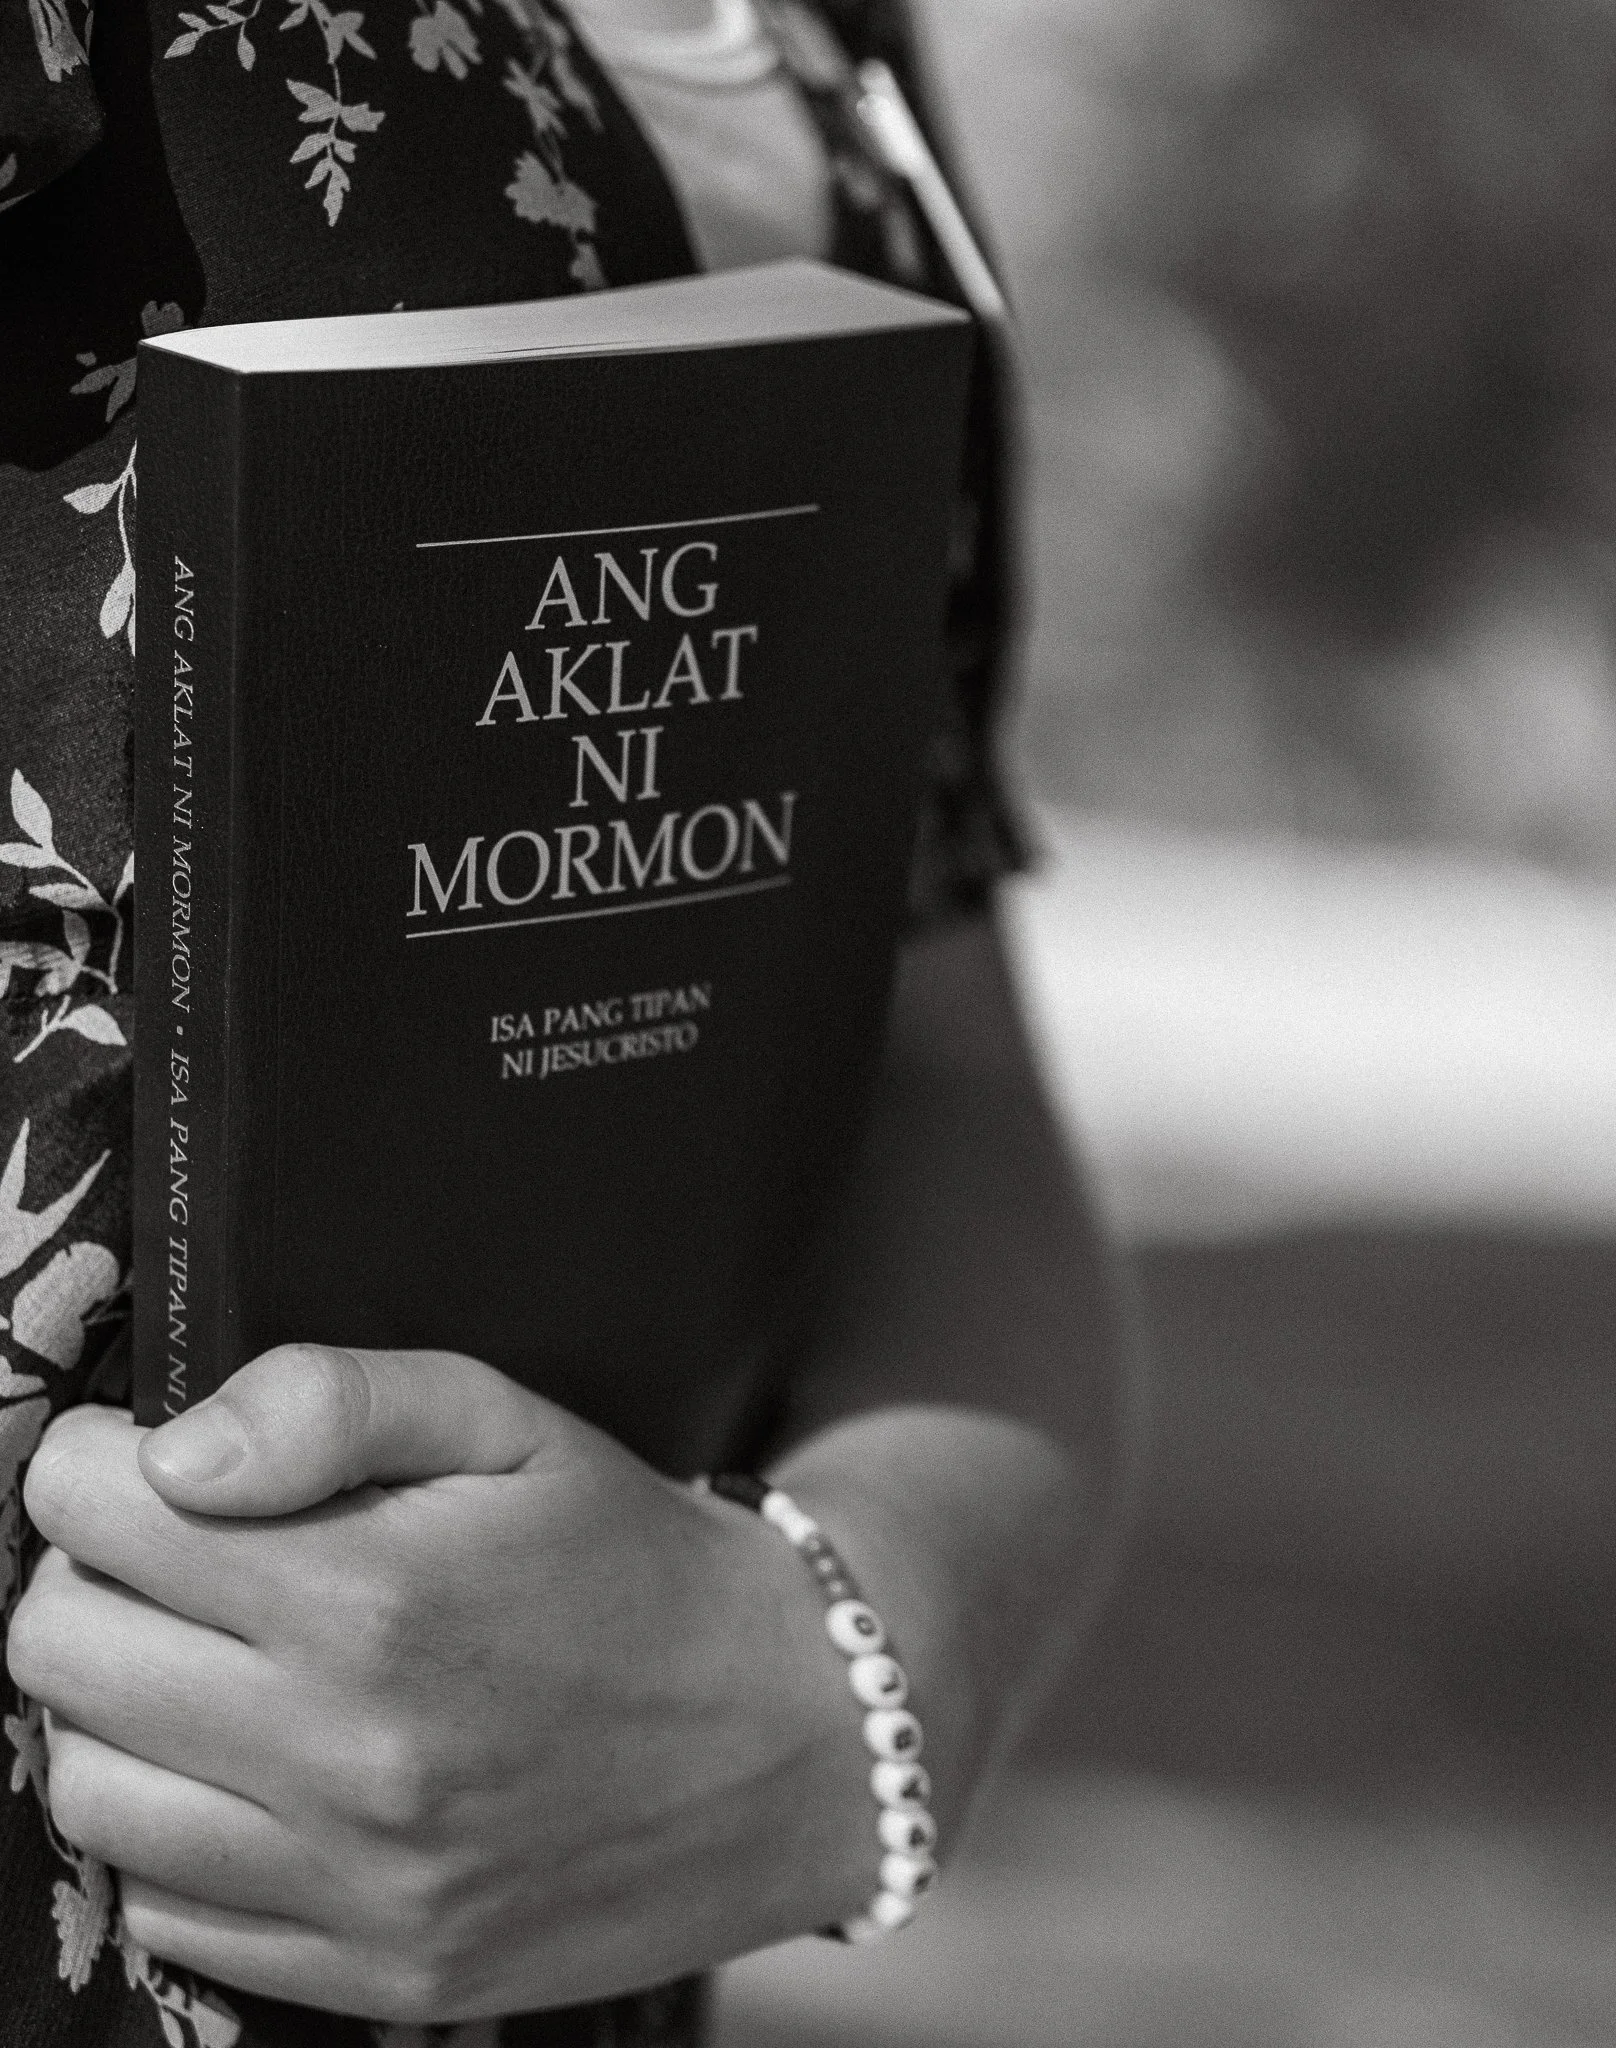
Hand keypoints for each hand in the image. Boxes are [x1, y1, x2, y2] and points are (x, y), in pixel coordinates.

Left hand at [8, 1348, 872, 2022]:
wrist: (787, 1733)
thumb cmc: (631, 1556)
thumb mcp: (512, 1422)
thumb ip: (336, 1401)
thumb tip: (172, 1452)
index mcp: (373, 1596)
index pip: (93, 1516)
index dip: (98, 1465)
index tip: (142, 1463)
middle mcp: (343, 1756)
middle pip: (58, 1649)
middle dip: (94, 1573)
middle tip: (182, 1552)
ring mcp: (353, 1885)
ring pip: (83, 1786)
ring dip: (118, 1704)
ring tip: (213, 1659)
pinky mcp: (372, 1973)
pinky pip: (163, 1907)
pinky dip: (175, 1824)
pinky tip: (260, 1765)